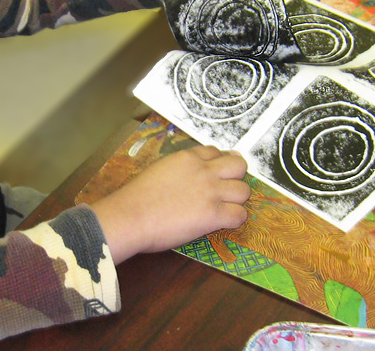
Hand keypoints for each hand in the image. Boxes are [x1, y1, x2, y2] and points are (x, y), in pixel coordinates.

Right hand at [90, 145, 249, 263]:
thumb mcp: (159, 169)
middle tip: (226, 189)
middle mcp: (204, 171)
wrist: (130, 216)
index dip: (218, 163)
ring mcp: (211, 192)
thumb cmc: (136, 198)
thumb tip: (186, 177)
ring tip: (224, 208)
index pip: (216, 152)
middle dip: (235, 177)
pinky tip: (223, 222)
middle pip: (239, 166)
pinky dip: (235, 219)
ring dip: (237, 200)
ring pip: (244, 190)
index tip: (216, 174)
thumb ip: (178, 168)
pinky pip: (240, 215)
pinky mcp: (214, 214)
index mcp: (188, 158)